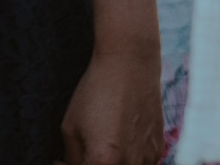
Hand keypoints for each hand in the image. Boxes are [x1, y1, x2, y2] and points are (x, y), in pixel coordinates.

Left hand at [59, 50, 163, 164]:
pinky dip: (127, 159)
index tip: (62, 160)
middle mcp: (129, 164)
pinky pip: (140, 164)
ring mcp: (147, 159)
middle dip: (91, 163)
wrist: (130, 65)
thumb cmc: (95, 92)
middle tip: (84, 151)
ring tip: (102, 143)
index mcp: (103, 161)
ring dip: (111, 163)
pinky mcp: (157, 150)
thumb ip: (71, 157)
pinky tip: (118, 138)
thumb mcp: (70, 126)